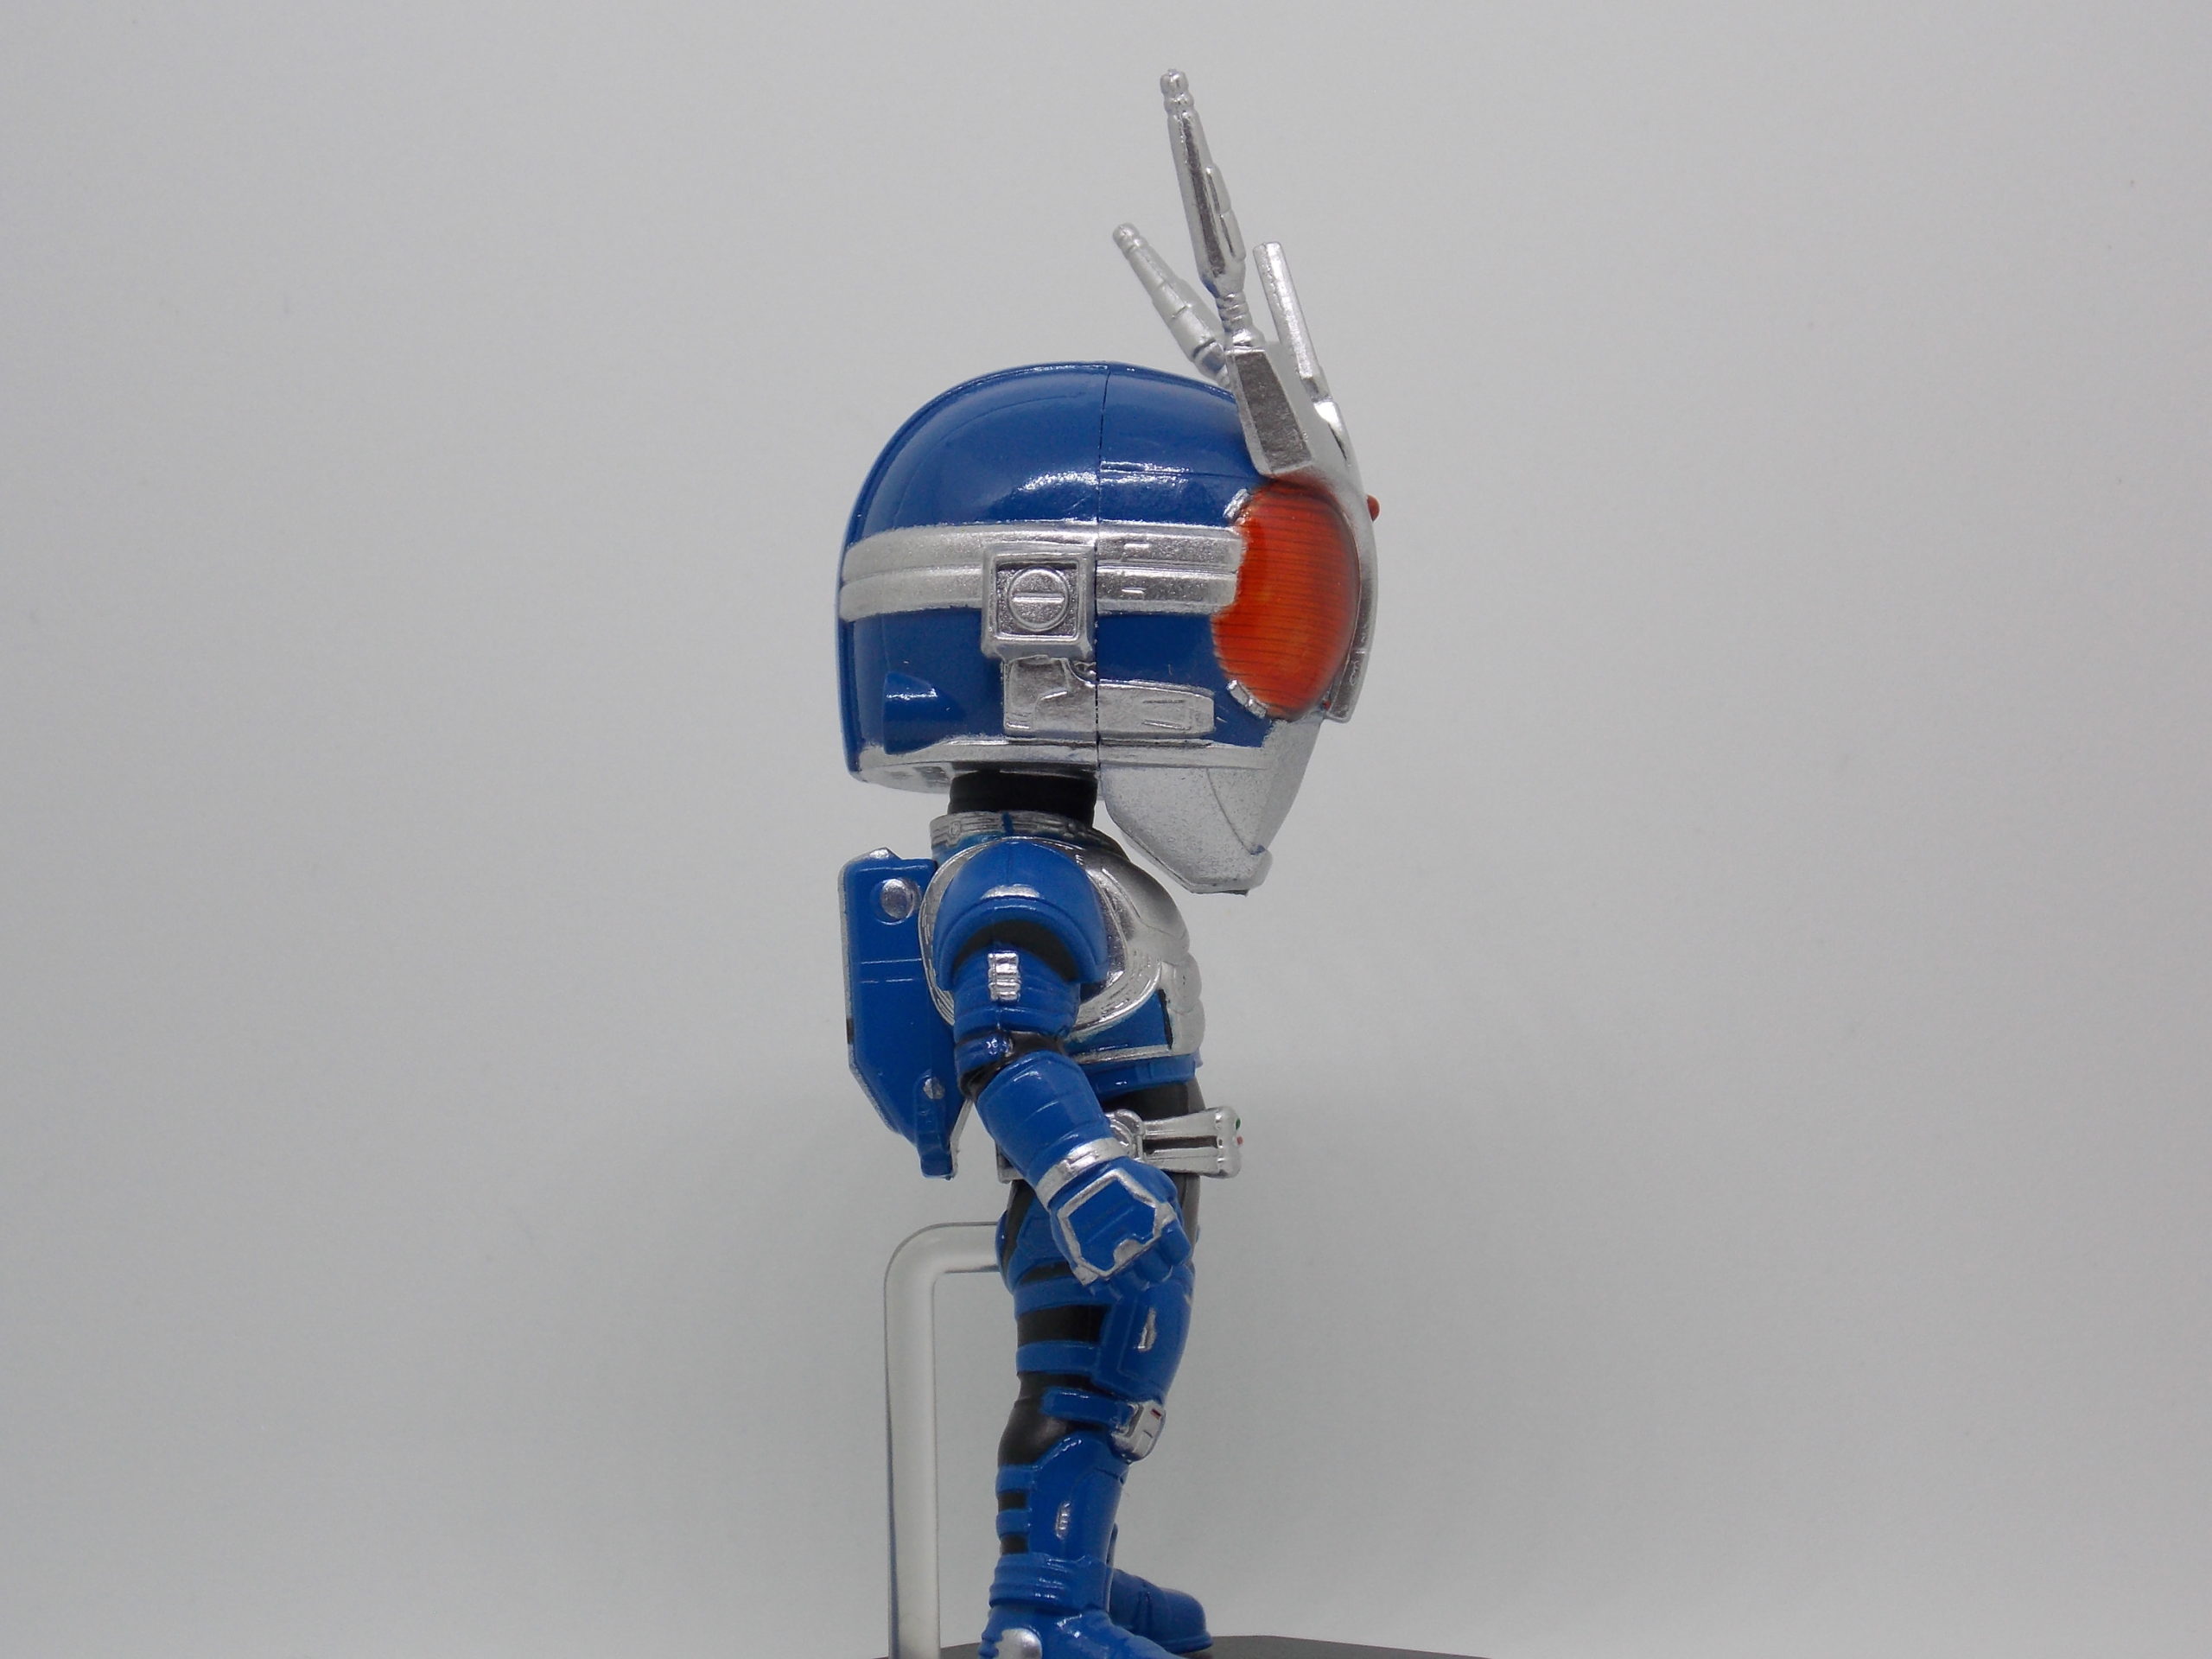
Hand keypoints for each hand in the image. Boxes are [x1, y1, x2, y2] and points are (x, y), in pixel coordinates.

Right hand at [1048, 1158, 1190, 1287]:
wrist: (1078, 1175)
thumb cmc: (1120, 1175)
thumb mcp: (1156, 1181)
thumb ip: (1171, 1206)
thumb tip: (1177, 1226)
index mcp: (1161, 1227)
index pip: (1179, 1255)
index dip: (1176, 1253)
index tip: (1169, 1250)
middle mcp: (1142, 1247)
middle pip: (1160, 1274)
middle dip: (1158, 1267)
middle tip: (1149, 1258)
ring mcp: (1116, 1259)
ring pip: (1136, 1286)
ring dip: (1137, 1278)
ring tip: (1131, 1267)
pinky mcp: (1092, 1266)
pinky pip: (1108, 1287)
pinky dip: (1113, 1285)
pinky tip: (1113, 1274)